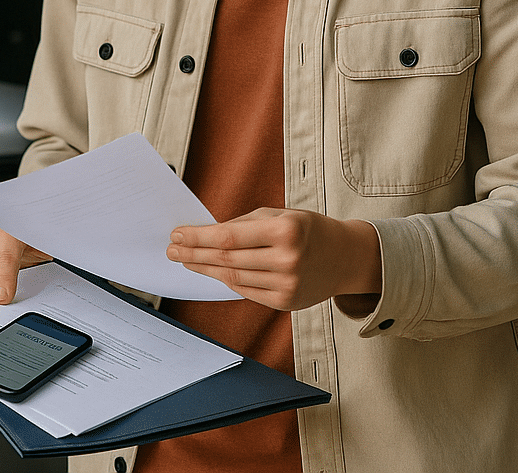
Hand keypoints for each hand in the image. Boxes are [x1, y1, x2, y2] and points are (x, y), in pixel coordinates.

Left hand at [165, 207, 381, 311]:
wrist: (346, 257)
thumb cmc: (308, 229)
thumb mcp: (280, 214)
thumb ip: (244, 225)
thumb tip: (205, 234)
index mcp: (286, 230)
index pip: (229, 236)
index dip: (198, 237)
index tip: (177, 234)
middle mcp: (287, 260)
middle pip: (226, 259)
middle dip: (194, 254)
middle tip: (171, 250)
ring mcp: (287, 285)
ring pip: (233, 278)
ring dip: (205, 269)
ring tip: (186, 260)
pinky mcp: (286, 303)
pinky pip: (246, 291)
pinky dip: (226, 280)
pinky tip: (212, 271)